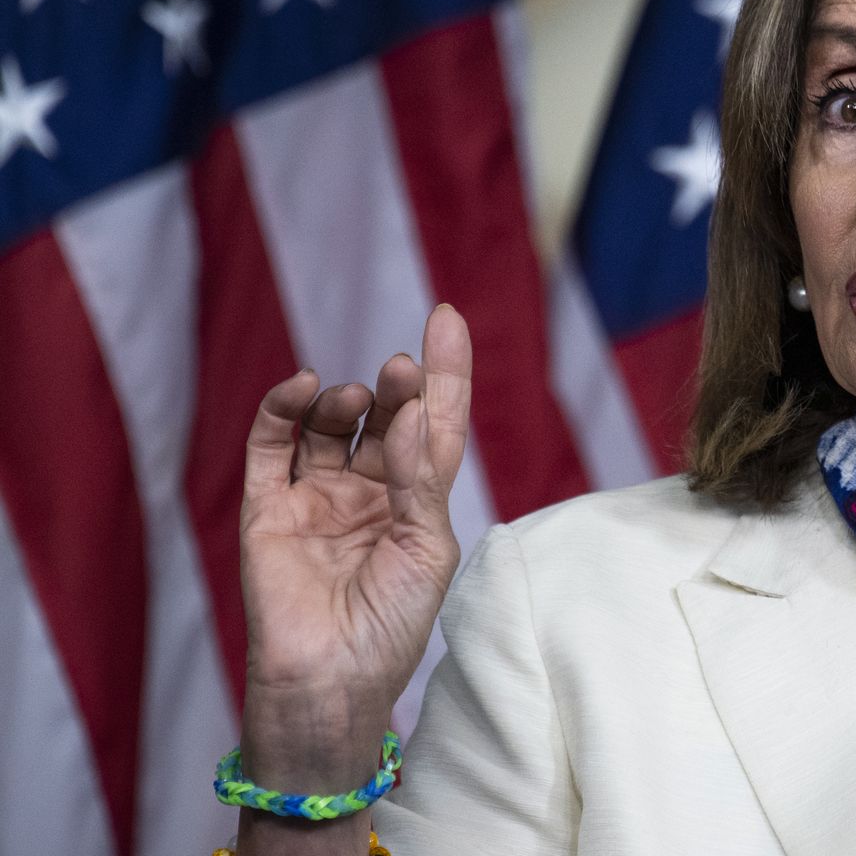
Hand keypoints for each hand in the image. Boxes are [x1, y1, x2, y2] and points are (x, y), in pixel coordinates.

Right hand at [237, 305, 470, 778]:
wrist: (332, 681)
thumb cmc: (392, 626)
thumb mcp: (427, 550)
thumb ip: (421, 479)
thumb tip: (415, 412)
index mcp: (418, 500)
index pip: (436, 422)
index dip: (444, 371)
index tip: (445, 316)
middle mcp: (368, 490)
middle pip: (385, 417)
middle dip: (396, 386)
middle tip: (401, 367)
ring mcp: (317, 496)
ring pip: (328, 425)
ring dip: (344, 399)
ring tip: (357, 395)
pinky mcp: (268, 507)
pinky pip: (271, 446)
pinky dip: (282, 411)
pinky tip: (304, 388)